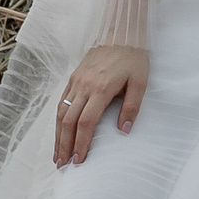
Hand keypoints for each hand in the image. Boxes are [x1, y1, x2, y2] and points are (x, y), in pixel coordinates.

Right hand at [55, 44, 148, 166]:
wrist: (121, 33)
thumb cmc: (134, 58)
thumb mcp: (140, 82)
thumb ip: (131, 107)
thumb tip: (124, 131)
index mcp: (101, 89)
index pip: (86, 123)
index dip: (81, 143)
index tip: (79, 160)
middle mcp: (84, 86)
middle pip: (68, 121)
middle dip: (64, 145)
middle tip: (63, 165)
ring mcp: (76, 81)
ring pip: (61, 113)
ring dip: (57, 136)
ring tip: (57, 155)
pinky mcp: (73, 77)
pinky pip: (61, 102)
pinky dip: (57, 120)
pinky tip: (58, 132)